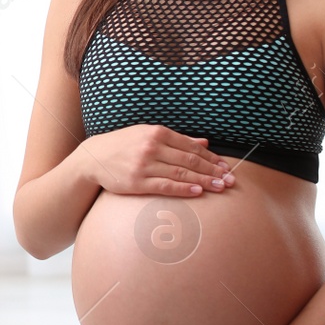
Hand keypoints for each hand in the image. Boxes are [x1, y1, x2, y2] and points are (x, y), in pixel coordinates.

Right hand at [80, 125, 234, 197]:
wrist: (94, 157)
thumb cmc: (124, 145)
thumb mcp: (148, 135)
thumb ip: (177, 140)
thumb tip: (204, 143)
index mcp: (157, 132)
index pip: (191, 146)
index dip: (211, 157)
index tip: (226, 166)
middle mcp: (152, 146)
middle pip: (190, 160)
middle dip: (213, 170)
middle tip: (230, 179)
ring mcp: (144, 164)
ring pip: (181, 173)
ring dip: (204, 180)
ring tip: (221, 187)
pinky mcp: (137, 182)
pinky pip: (165, 185)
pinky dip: (184, 188)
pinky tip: (198, 191)